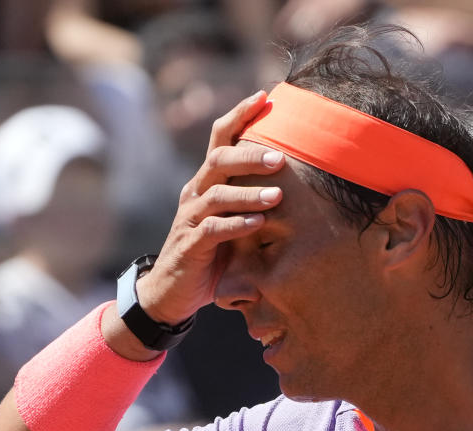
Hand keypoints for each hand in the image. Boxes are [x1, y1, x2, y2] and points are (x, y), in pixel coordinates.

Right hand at [134, 90, 285, 324]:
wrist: (173, 292)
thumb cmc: (212, 253)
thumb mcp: (233, 220)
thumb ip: (253, 199)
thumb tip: (299, 178)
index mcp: (206, 181)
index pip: (219, 138)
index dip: (239, 114)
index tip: (265, 96)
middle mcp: (195, 192)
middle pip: (218, 160)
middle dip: (249, 155)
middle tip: (281, 157)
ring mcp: (189, 218)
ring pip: (217, 195)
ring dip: (249, 194)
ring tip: (277, 196)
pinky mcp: (189, 245)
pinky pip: (211, 230)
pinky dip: (236, 225)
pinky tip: (257, 224)